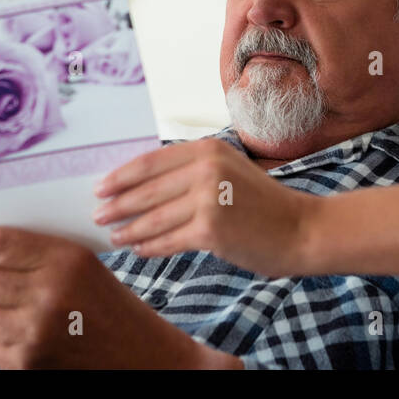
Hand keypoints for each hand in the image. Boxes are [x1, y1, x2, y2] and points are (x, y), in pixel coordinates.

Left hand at [0, 225, 239, 368]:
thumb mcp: (81, 264)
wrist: (141, 356)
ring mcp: (38, 331)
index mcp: (65, 258)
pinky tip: (32, 339)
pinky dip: (3, 343)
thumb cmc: (109, 305)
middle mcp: (49, 292)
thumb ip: (37, 253)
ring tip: (23, 315)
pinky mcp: (31, 361)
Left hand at [91, 136, 322, 276]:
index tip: (101, 186)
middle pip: (147, 189)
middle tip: (97, 214)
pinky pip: (168, 240)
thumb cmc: (263, 204)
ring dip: (129, 228)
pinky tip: (139, 249)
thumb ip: (193, 171)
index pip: (152, 161)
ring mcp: (208, 199)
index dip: (122, 175)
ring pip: (153, 217)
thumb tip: (143, 186)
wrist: (301, 229)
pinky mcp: (210, 229)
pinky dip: (150, 246)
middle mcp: (206, 169)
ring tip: (113, 236)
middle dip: (118, 204)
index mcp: (208, 149)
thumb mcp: (229, 170)